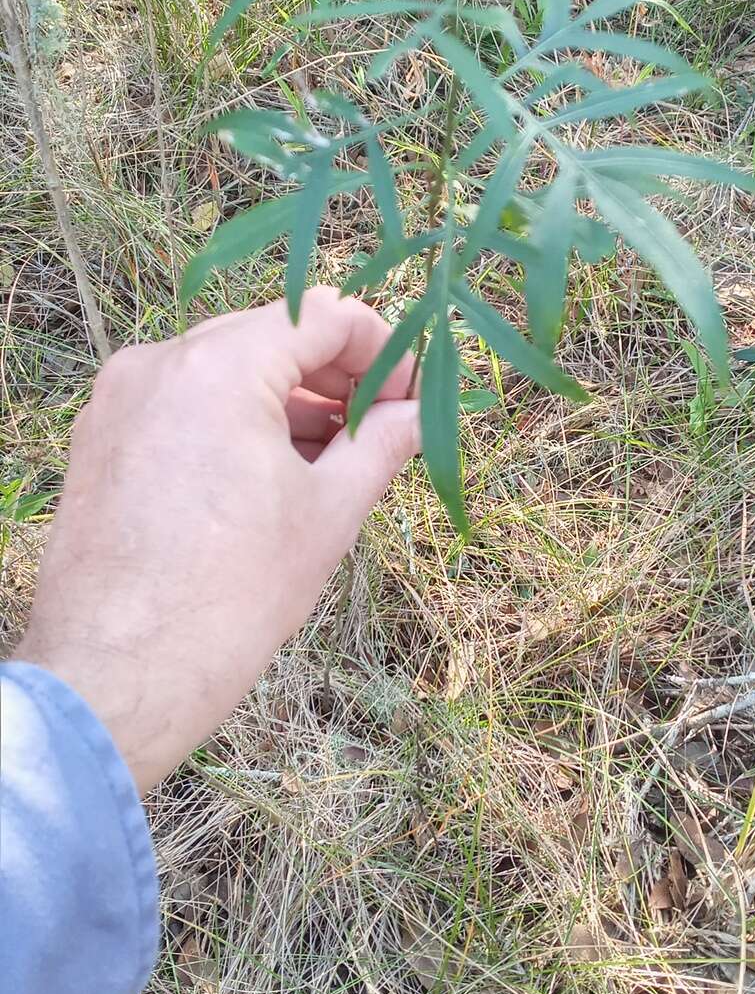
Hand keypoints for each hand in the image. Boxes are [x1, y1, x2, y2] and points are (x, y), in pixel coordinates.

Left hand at [18, 290, 418, 792]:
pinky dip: (230, 425)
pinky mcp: (98, 441)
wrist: (119, 678)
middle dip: (333, 376)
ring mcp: (118, 401)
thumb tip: (418, 413)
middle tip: (378, 428)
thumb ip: (380, 445)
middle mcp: (158, 364)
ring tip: (330, 462)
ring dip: (284, 402)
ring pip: (222, 372)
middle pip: (269, 336)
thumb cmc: (230, 599)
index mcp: (219, 367)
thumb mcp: (327, 514)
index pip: (323, 315)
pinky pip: (180, 406)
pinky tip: (266, 479)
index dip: (382, 349)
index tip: (410, 398)